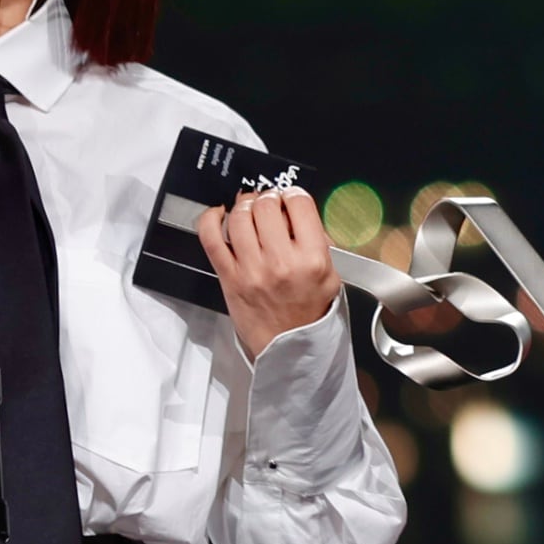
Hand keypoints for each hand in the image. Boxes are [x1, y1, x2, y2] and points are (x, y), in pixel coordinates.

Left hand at [200, 188, 342, 360]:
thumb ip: (320, 243)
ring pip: (241, 216)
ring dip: (245, 206)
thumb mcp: (331, 278)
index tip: (291, 198)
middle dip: (268, 198)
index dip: (294, 195)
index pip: (300, 205)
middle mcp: (281, 262)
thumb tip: (300, 215)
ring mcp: (252, 269)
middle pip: (267, 205)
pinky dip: (211, 219)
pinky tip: (219, 215)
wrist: (289, 348)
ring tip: (250, 210)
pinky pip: (211, 238)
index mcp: (312, 259)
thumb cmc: (309, 314)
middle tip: (270, 205)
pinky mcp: (229, 277)